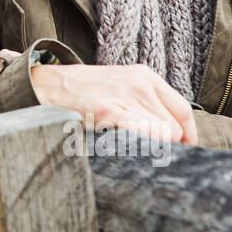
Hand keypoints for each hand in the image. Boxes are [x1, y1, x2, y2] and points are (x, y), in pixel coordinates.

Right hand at [29, 61, 197, 145]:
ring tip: (125, 150)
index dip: (187, 137)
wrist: (44, 87)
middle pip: (174, 130)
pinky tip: (119, 150)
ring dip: (148, 151)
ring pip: (161, 138)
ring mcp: (125, 96)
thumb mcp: (117, 87)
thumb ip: (144, 104)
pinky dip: (137, 149)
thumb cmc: (81, 94)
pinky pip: (143, 137)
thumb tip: (169, 137)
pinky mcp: (109, 110)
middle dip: (164, 147)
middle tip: (142, 154)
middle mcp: (139, 84)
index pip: (183, 111)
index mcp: (144, 76)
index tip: (183, 152)